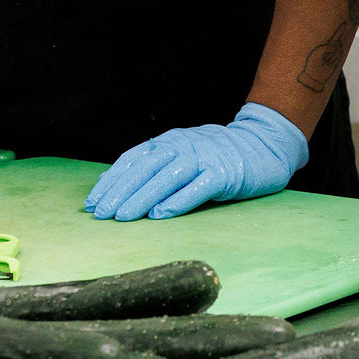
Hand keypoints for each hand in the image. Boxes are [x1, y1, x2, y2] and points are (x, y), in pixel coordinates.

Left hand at [84, 104, 308, 221]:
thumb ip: (154, 167)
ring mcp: (205, 158)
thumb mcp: (183, 154)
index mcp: (171, 141)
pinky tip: (161, 215)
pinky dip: (178, 200)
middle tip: (102, 213)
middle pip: (147, 168)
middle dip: (121, 191)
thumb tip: (113, 183)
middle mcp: (184, 146)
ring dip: (143, 197)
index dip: (112, 180)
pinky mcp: (225, 173)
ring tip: (124, 217)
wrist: (266, 145)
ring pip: (167, 177)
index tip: (93, 202)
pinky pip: (198, 187)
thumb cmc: (219, 156)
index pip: (134, 159)